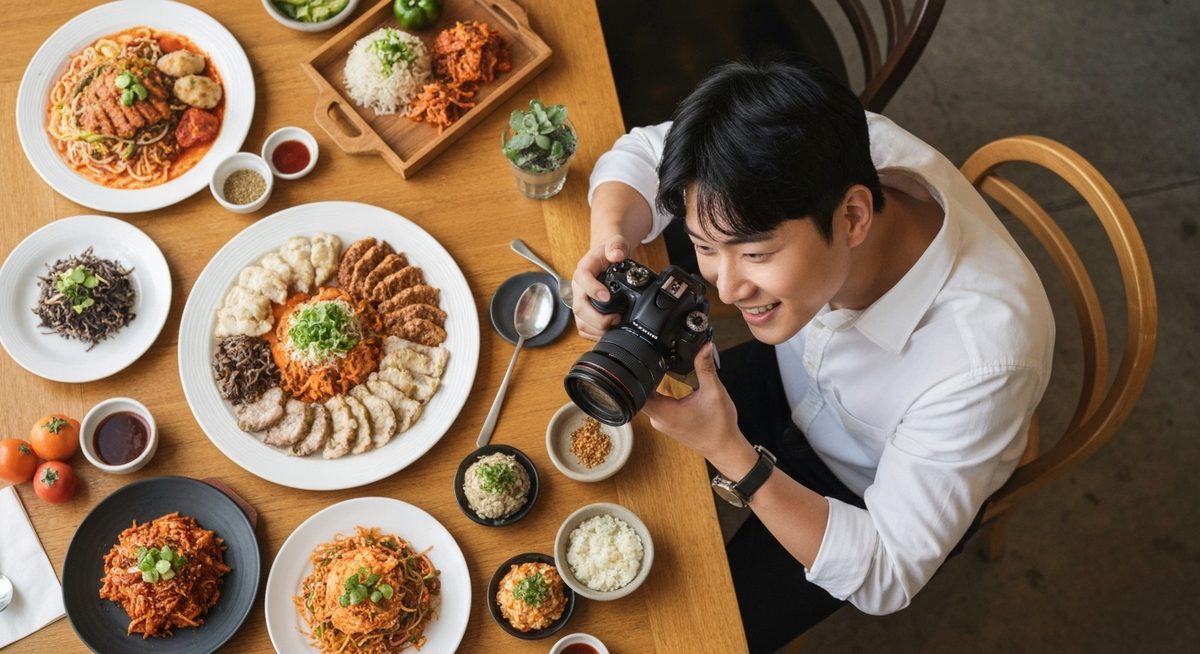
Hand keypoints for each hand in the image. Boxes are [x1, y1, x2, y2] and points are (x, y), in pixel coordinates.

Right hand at [571, 234, 628, 339]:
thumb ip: (616, 246)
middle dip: (597, 318)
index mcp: (584, 269)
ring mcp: (580, 301)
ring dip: (597, 328)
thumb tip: (617, 254)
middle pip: (579, 307)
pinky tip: (610, 330)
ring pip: (581, 321)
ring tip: (615, 324)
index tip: (606, 297)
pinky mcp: (585, 312)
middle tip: (616, 318)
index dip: (592, 289)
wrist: (606, 257)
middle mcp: (578, 287)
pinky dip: (596, 334)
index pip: (582, 279)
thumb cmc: (610, 252)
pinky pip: (584, 328)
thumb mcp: (616, 243)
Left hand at [642, 342, 743, 460]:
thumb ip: (706, 367)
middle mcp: (659, 420)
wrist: (725, 448)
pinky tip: (670, 385)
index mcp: (665, 413)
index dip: (638, 376)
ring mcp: (662, 423)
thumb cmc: (719, 426)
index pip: (637, 392)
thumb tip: (703, 347)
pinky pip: (657, 405)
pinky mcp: (667, 423)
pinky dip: (661, 393)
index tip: (644, 362)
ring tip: (663, 370)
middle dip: (648, 376)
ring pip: (649, 399)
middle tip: (655, 360)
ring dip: (654, 385)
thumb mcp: (714, 392)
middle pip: (641, 393)